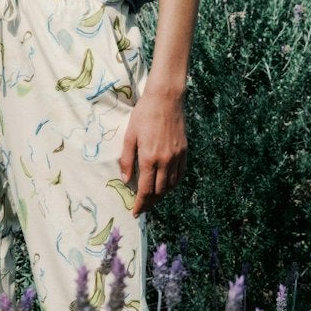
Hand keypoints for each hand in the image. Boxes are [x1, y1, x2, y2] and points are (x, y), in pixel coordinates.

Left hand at [118, 84, 186, 216]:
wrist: (166, 99)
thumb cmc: (143, 115)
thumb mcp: (129, 136)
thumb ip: (127, 160)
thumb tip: (126, 180)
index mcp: (149, 158)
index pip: (146, 190)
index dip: (140, 204)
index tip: (135, 212)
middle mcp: (165, 161)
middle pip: (159, 191)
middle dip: (150, 202)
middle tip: (142, 207)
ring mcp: (177, 156)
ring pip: (171, 185)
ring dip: (162, 195)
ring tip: (153, 199)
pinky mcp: (184, 151)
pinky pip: (180, 174)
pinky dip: (173, 184)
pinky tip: (167, 185)